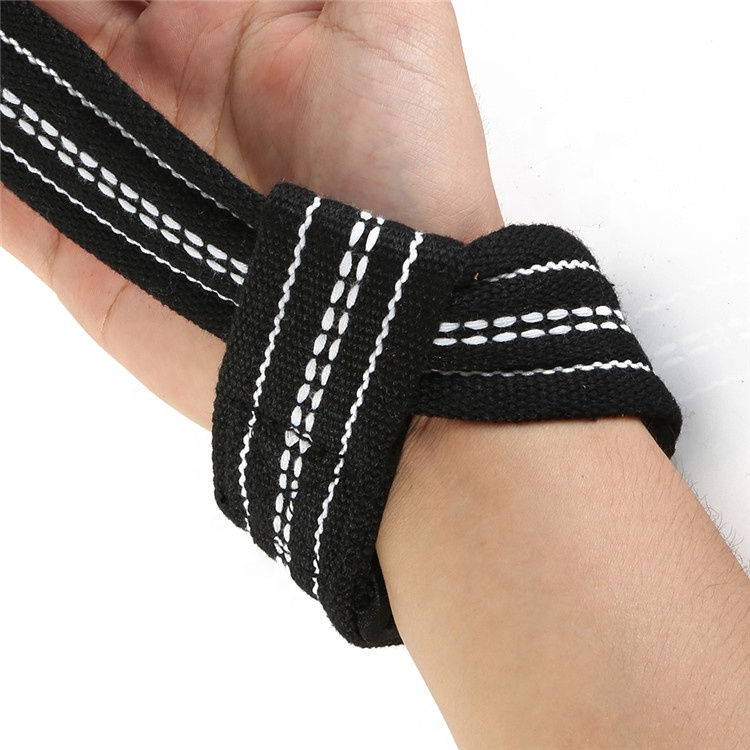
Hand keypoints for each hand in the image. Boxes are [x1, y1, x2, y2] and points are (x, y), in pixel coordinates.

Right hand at [0, 0, 500, 426]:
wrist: (383, 332)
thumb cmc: (408, 174)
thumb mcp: (391, 14)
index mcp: (212, 3)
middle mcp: (145, 62)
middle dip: (25, 1)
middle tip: (29, 13)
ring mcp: (99, 150)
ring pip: (3, 71)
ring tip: (1, 40)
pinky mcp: (66, 234)